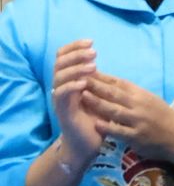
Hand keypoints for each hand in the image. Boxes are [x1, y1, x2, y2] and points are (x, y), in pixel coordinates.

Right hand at [51, 41, 104, 161]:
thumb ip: (98, 80)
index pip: (65, 57)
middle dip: (75, 54)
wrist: (87, 143)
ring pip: (59, 77)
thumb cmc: (95, 118)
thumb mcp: (99, 96)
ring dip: (76, 69)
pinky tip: (83, 82)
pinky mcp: (62, 111)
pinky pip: (61, 95)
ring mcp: (60, 99)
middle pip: (59, 63)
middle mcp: (61, 87)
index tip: (91, 41)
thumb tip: (103, 62)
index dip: (75, 47)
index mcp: (69, 81)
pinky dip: (71, 86)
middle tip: (93, 52)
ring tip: (92, 65)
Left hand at [82, 73, 173, 161]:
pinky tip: (95, 124)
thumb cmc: (162, 117)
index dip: (102, 77)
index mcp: (141, 95)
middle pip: (114, 94)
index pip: (119, 83)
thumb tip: (110, 84)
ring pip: (114, 110)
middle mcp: (139, 105)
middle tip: (77, 78)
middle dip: (95, 85)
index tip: (86, 71)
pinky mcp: (137, 136)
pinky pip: (120, 131)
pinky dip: (107, 127)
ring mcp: (138, 120)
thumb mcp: (150, 100)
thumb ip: (131, 94)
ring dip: (97, 103)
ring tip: (82, 96)